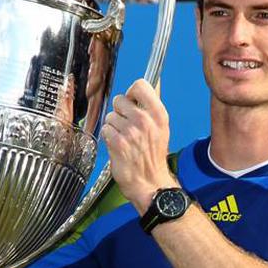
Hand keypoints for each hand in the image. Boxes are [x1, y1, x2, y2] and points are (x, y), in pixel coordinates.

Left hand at [101, 79, 174, 213]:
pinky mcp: (117, 143)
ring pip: (110, 116)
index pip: (140, 86)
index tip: (132, 102)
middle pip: (120, 100)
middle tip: (127, 126)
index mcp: (158, 114)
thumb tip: (150, 85)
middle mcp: (145, 120)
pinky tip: (117, 146)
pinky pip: (105, 129)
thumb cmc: (153, 156)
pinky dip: (108, 137)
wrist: (150, 183)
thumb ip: (152, 106)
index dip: (132, 92)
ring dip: (113, 126)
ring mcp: (131, 132)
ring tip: (124, 139)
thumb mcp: (161, 128)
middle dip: (120, 112)